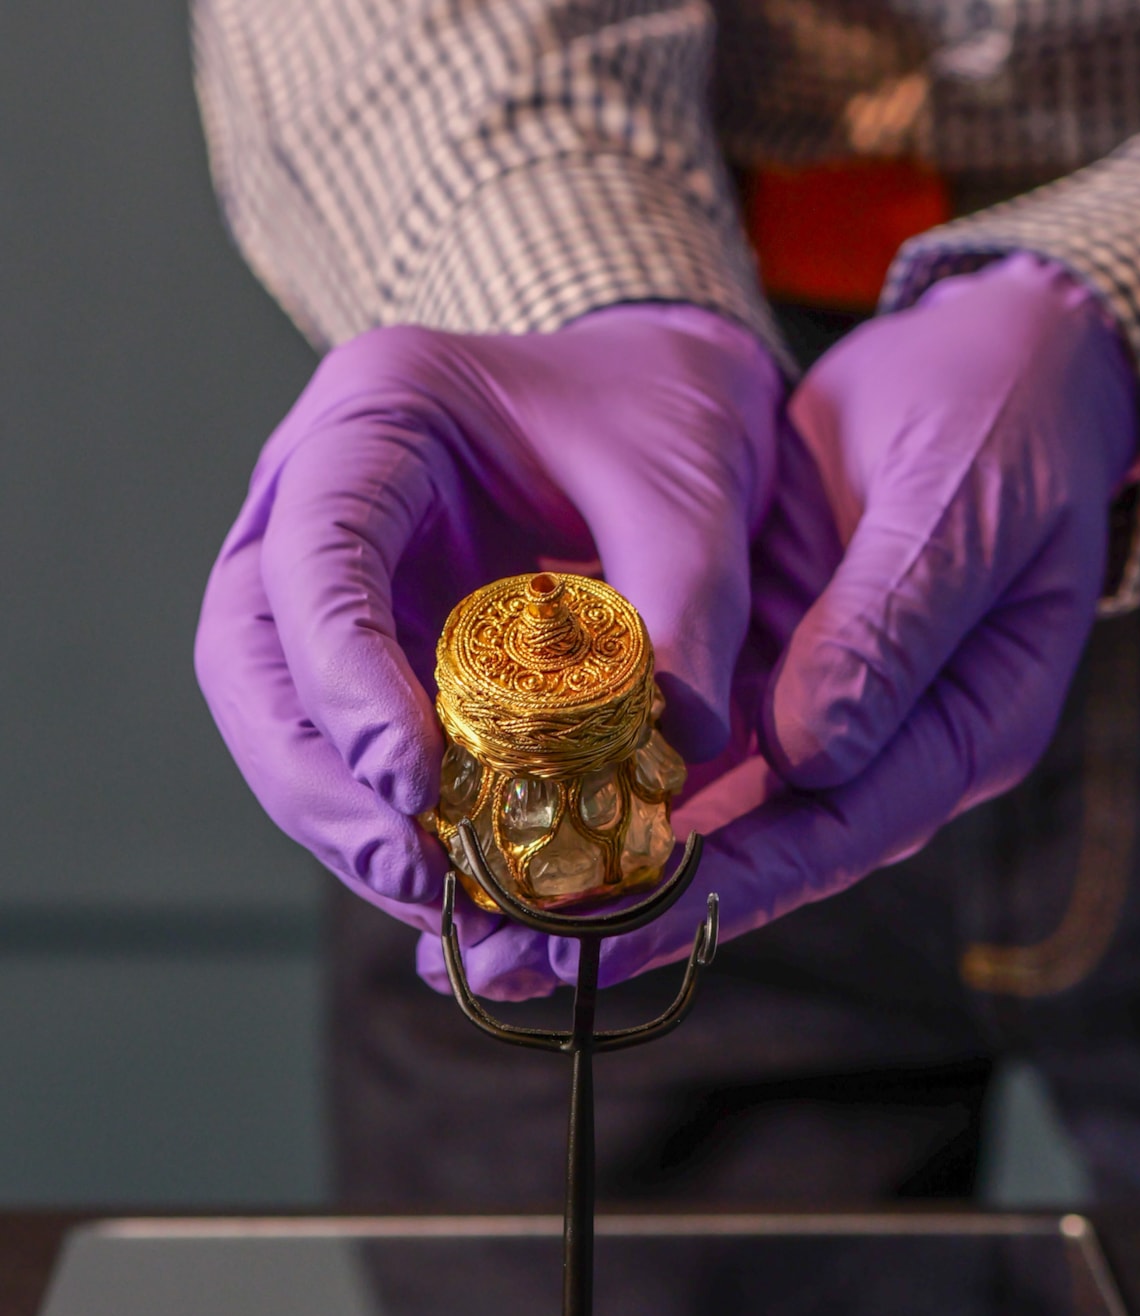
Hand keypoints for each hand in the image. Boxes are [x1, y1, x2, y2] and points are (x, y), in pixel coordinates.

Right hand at [195, 305, 784, 951]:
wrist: (656, 396)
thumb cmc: (661, 407)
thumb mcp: (691, 485)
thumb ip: (688, 601)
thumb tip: (674, 741)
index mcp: (377, 414)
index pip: (312, 553)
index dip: (342, 677)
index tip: (410, 781)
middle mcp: (319, 495)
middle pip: (251, 656)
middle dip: (317, 779)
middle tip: (411, 870)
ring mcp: (332, 580)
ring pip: (276, 718)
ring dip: (343, 822)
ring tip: (438, 899)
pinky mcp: (370, 649)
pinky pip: (345, 747)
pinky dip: (390, 821)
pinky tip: (454, 879)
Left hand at [439, 253, 1139, 993]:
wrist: (999, 366)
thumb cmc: (1001, 421)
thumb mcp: (956, 508)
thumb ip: (888, 627)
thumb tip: (813, 752)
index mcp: (959, 734)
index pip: (827, 838)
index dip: (711, 895)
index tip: (597, 937)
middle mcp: (884, 750)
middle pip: (750, 857)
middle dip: (621, 910)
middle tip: (496, 956)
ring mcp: (824, 716)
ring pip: (704, 813)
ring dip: (595, 860)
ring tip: (480, 906)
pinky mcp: (771, 673)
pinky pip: (683, 744)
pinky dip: (603, 772)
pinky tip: (515, 794)